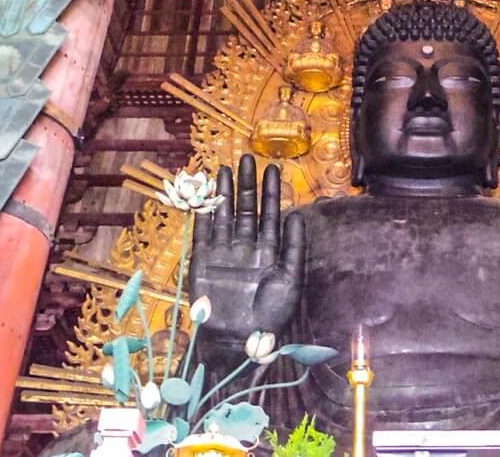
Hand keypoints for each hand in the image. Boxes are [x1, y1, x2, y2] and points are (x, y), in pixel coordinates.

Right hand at [187, 154, 304, 348]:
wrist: (238, 342)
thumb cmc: (269, 317)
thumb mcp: (291, 281)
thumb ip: (294, 248)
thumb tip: (297, 215)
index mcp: (269, 252)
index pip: (270, 214)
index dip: (271, 192)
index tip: (272, 168)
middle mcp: (245, 248)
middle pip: (246, 209)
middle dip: (247, 184)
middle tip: (247, 157)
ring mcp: (223, 253)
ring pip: (224, 215)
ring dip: (224, 193)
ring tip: (224, 168)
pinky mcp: (203, 262)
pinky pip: (202, 233)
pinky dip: (203, 215)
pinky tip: (204, 196)